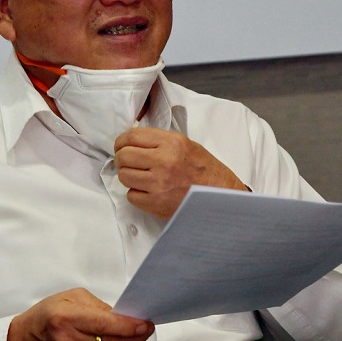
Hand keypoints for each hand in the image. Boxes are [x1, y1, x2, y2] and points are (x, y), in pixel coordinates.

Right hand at [6, 288, 153, 340]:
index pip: (106, 326)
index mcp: (67, 319)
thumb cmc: (47, 315)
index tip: (145, 323)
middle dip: (135, 336)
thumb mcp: (70, 298)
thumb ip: (98, 305)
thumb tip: (120, 315)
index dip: (130, 326)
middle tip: (146, 328)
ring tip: (136, 335)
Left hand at [114, 127, 249, 218]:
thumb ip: (159, 141)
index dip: (121, 141)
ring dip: (129, 176)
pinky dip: (137, 194)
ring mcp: (158, 184)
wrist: (221, 195)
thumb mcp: (186, 144)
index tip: (121, 146)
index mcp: (171, 143)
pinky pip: (131, 196)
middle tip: (129, 162)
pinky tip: (149, 191)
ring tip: (141, 177)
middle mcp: (163, 162)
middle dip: (122, 159)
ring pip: (124, 177)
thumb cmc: (204, 169)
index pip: (131, 137)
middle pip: (124, 156)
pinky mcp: (156, 203)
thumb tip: (131, 142)